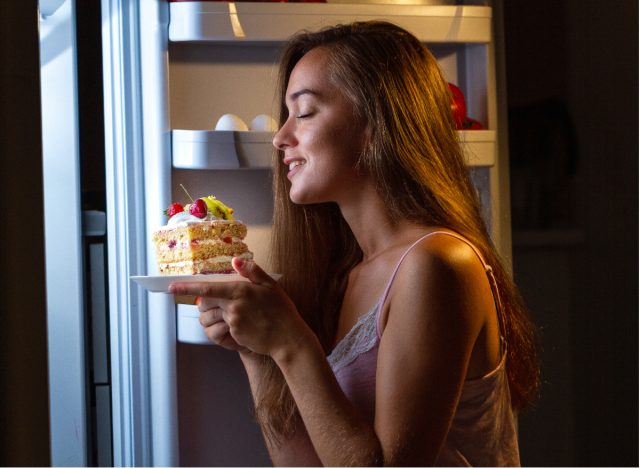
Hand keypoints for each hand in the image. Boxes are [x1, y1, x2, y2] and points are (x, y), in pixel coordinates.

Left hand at [169, 257, 312, 360]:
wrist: (288, 338)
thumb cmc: (281, 310)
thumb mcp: (270, 285)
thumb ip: (252, 271)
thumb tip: (235, 261)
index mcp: (240, 290)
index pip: (207, 288)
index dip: (186, 287)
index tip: (171, 287)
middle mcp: (233, 306)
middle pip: (204, 303)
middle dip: (202, 302)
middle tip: (212, 301)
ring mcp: (232, 322)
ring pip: (210, 317)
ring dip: (212, 315)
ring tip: (229, 314)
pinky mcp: (234, 335)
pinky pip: (220, 329)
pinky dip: (225, 325)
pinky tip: (241, 324)